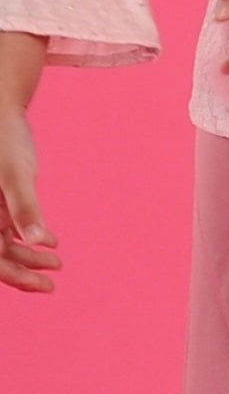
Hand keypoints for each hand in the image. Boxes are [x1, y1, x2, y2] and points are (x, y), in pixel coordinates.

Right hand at [0, 106, 59, 292]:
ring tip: (58, 264)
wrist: (2, 107)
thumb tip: (33, 240)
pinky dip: (30, 237)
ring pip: (4, 243)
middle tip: (51, 285)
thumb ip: (24, 207)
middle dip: (23, 272)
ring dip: (30, 256)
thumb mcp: (16, 173)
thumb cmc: (4, 136)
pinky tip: (53, 242)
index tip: (42, 285)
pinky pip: (9, 227)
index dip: (13, 276)